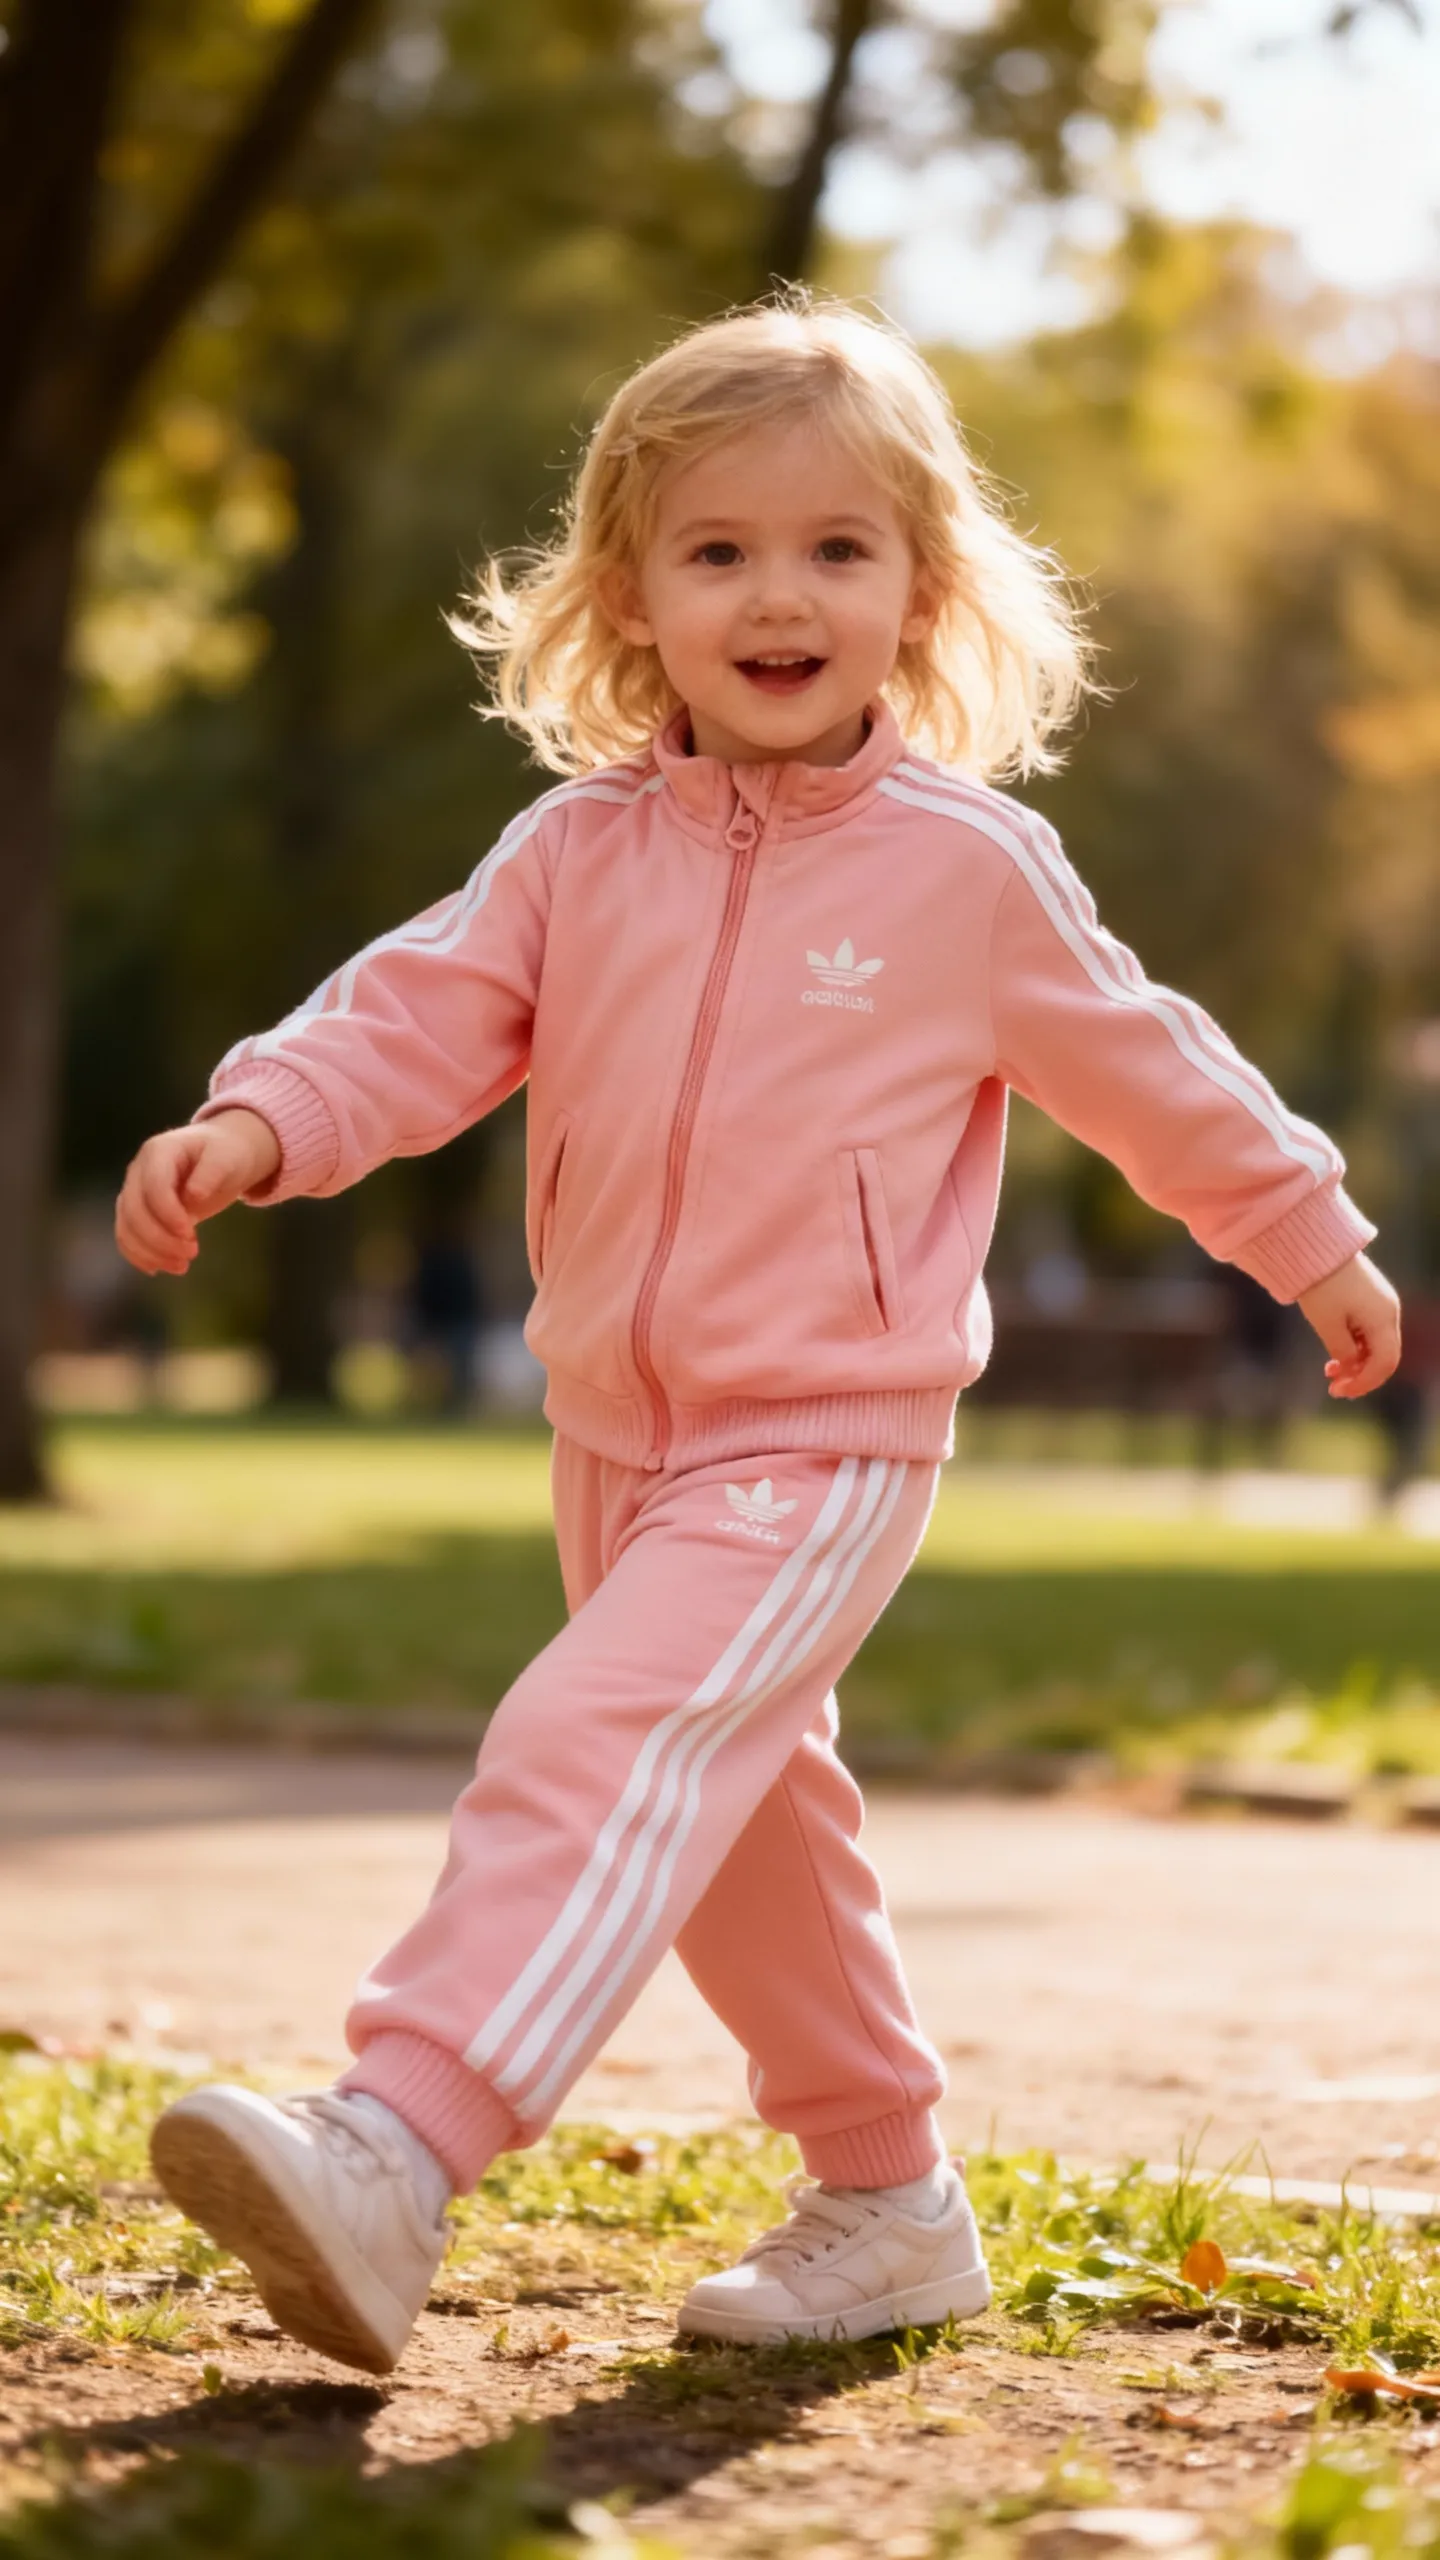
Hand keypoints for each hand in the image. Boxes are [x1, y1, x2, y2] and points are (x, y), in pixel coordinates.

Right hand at [115, 1110, 280, 1276]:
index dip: (168, 1214)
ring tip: (181, 1266)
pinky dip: (139, 1255)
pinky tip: (158, 1268)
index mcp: (159, 1152)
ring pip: (127, 1227)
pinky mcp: (136, 1211)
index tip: (190, 1235)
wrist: (218, 1156)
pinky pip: (127, 1236)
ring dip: (150, 1252)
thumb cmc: (224, 1154)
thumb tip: (194, 1195)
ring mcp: (133, 1191)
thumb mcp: (226, 1158)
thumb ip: (211, 1173)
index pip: (153, 1186)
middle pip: (134, 1210)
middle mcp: (138, 1170)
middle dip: (160, 1238)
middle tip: (192, 1254)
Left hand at [1296, 1251, 1401, 1399]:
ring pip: (1376, 1345)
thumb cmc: (1322, 1285)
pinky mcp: (1370, 1299)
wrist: (1317, 1247)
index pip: (1385, 1363)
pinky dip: (1354, 1346)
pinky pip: (1369, 1331)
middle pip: (1384, 1356)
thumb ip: (1342, 1351)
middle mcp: (1389, 1312)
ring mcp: (1381, 1304)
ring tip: (1329, 1371)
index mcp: (1383, 1319)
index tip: (1338, 1391)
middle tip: (1334, 1388)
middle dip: (1361, 1375)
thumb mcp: (1328, 1324)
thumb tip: (1349, 1367)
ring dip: (1356, 1362)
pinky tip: (1335, 1354)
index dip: (1364, 1383)